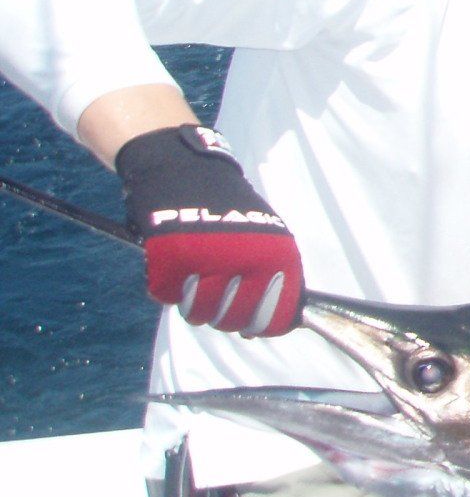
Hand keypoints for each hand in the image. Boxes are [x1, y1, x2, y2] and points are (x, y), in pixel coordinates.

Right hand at [117, 125, 303, 336]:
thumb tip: (277, 321)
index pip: (273, 317)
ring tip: (193, 280)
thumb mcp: (267, 238)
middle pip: (232, 320)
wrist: (186, 171)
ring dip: (192, 304)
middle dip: (222, 317)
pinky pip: (165, 295)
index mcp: (277, 257)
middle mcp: (246, 262)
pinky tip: (174, 265)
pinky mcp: (170, 260)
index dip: (258, 325)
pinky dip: (165, 286)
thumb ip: (271, 277)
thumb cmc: (230, 208)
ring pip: (198, 313)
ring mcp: (208, 262)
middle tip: (214, 300)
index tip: (248, 325)